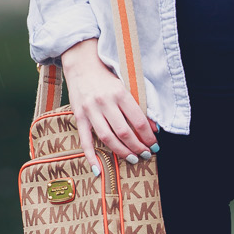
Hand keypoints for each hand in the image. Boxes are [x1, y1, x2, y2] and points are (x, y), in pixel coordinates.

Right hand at [59, 38, 157, 174]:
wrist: (82, 64)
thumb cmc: (107, 76)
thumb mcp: (127, 86)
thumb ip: (139, 107)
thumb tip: (154, 128)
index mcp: (120, 93)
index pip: (138, 121)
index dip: (148, 136)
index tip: (155, 145)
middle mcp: (105, 102)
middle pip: (124, 132)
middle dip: (137, 147)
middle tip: (145, 155)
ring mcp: (90, 110)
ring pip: (107, 138)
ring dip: (121, 152)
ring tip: (132, 159)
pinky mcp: (79, 116)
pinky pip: (85, 141)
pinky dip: (91, 156)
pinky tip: (98, 170)